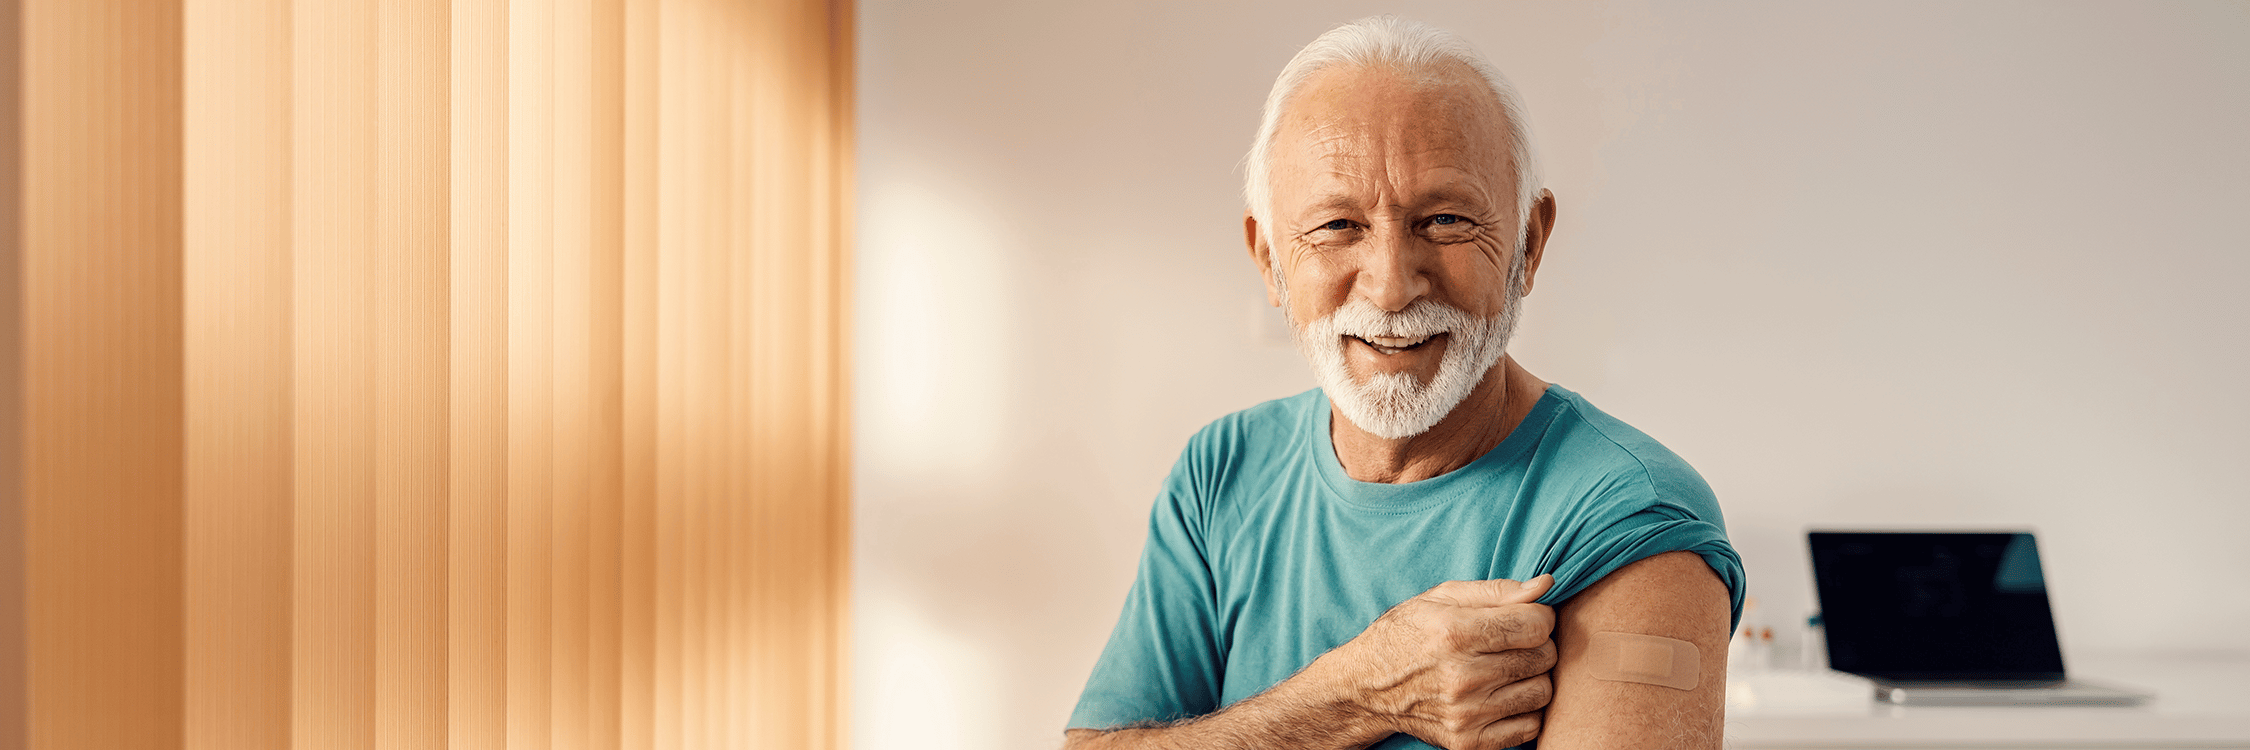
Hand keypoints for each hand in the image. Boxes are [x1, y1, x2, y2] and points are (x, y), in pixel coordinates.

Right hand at [1335, 574, 1557, 749]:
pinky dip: (1524, 710)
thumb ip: (1497, 591)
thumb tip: (1546, 586)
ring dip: (1532, 677)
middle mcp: (1461, 677)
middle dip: (1537, 644)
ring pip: (1542, 692)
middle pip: (1543, 657)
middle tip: (1513, 642)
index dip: (1539, 616)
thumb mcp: (1441, 598)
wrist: (1365, 687)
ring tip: (1507, 668)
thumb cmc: (1406, 634)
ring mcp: (1466, 714)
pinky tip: (1502, 695)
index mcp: (1455, 633)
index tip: (1526, 617)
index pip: (1535, 626)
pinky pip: (1530, 726)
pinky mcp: (1468, 741)